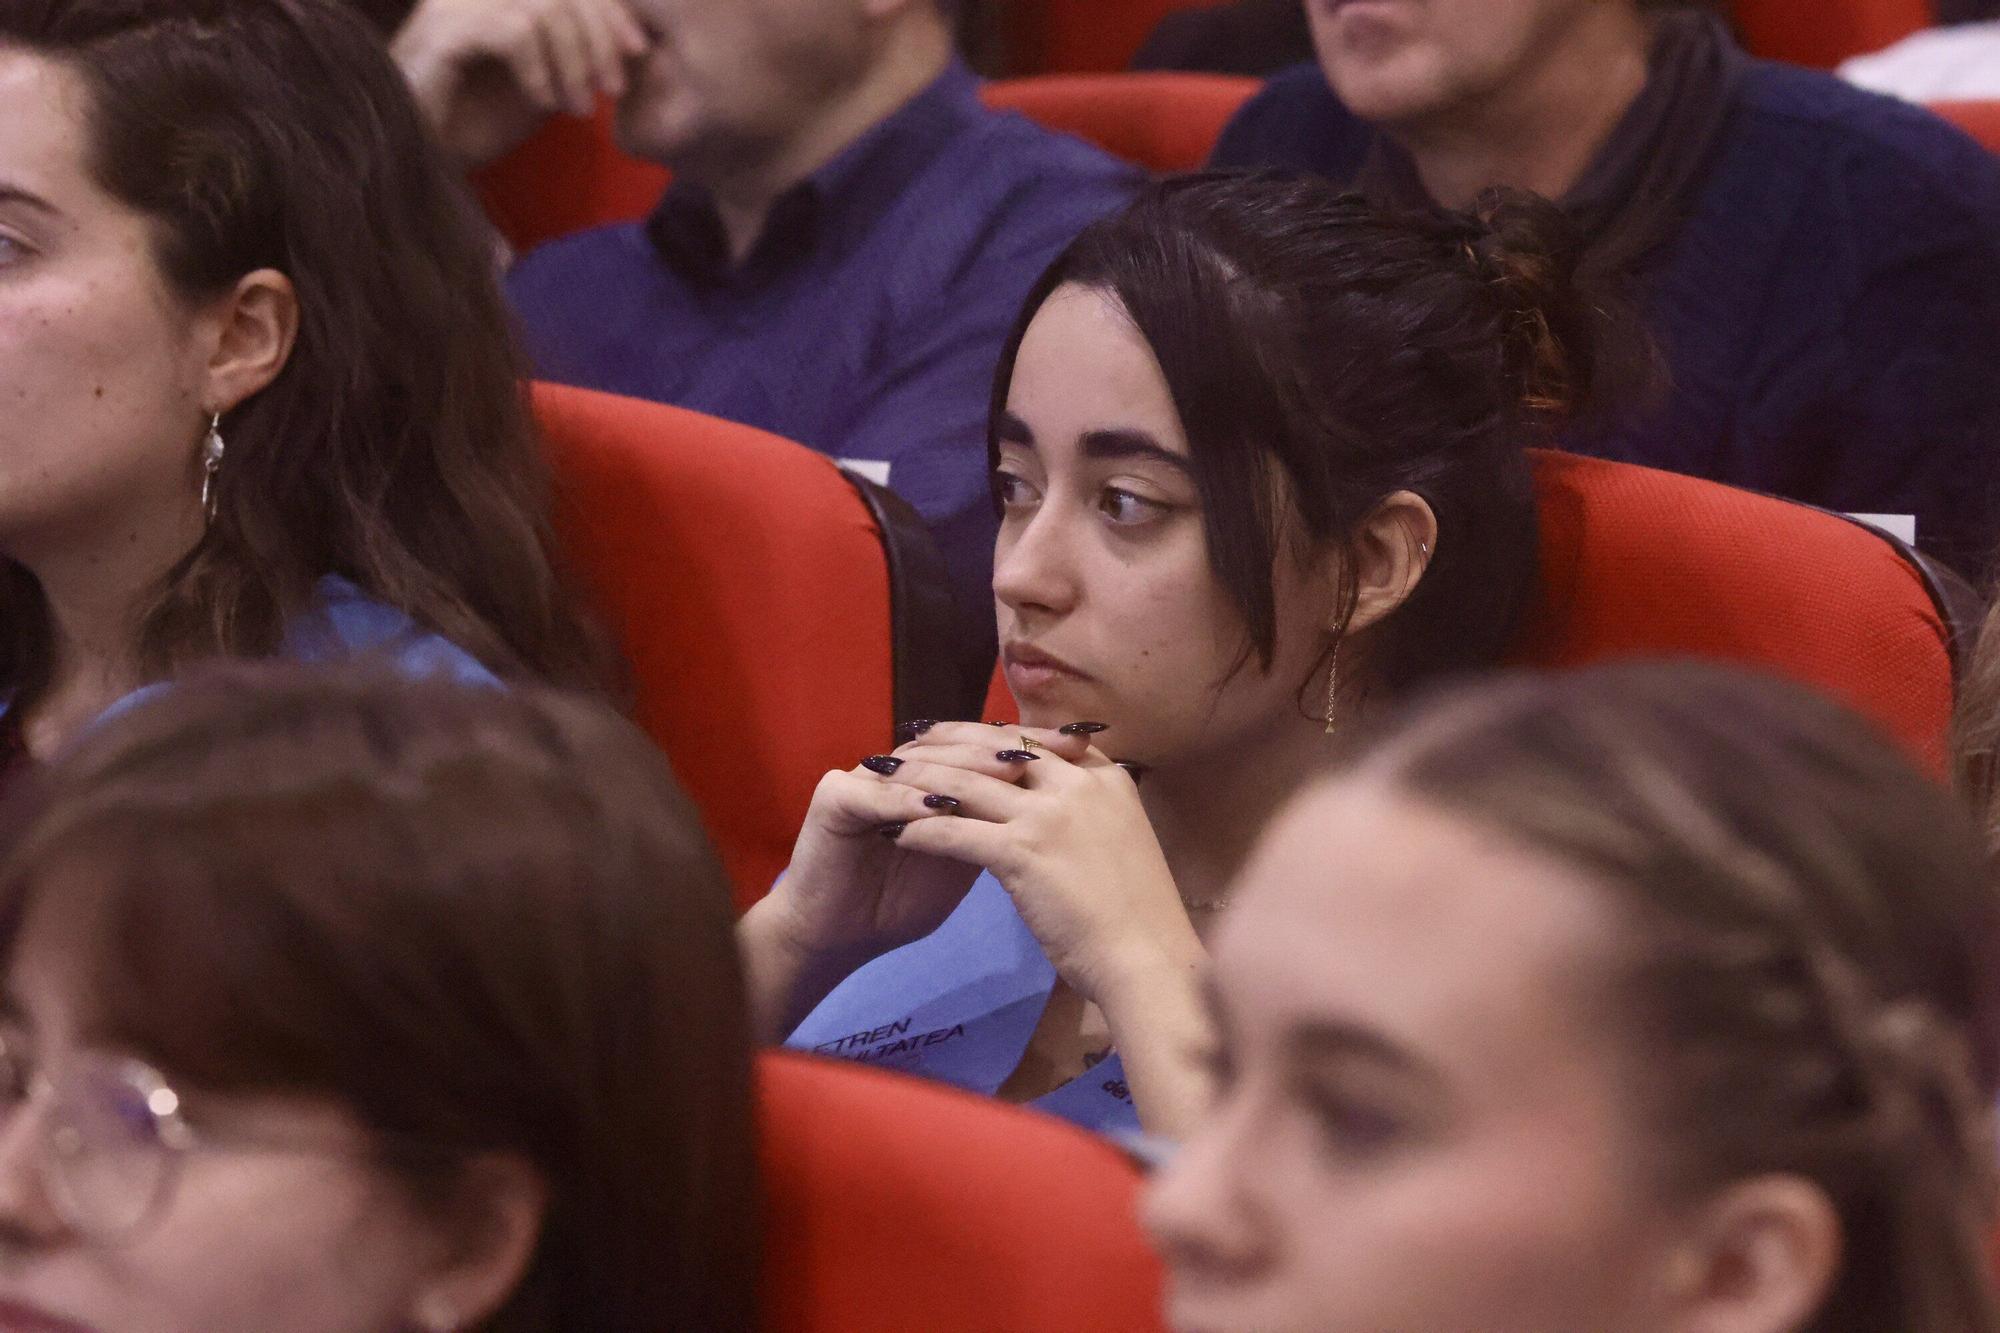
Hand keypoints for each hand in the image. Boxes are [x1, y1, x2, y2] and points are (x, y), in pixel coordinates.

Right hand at [390, 0, 648, 166]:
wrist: (417, 156)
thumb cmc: (474, 125)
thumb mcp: (540, 86)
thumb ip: (572, 59)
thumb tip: (624, 47)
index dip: (609, 11)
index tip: (637, 52)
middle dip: (601, 37)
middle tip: (614, 88)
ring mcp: (456, 5)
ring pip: (544, 9)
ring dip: (575, 62)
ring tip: (580, 109)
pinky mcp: (443, 31)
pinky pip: (515, 33)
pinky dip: (541, 70)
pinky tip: (545, 104)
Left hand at [872, 723, 1200, 1008]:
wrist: (1148, 961)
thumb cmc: (1137, 916)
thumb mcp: (1121, 842)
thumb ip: (1089, 815)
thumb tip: (1053, 807)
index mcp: (1107, 778)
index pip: (1039, 740)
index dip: (994, 735)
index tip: (964, 734)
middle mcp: (1080, 785)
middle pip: (999, 747)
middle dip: (950, 741)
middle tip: (913, 739)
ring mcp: (1051, 816)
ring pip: (968, 784)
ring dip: (922, 779)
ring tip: (888, 781)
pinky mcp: (1024, 852)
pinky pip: (956, 831)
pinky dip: (921, 830)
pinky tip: (896, 834)